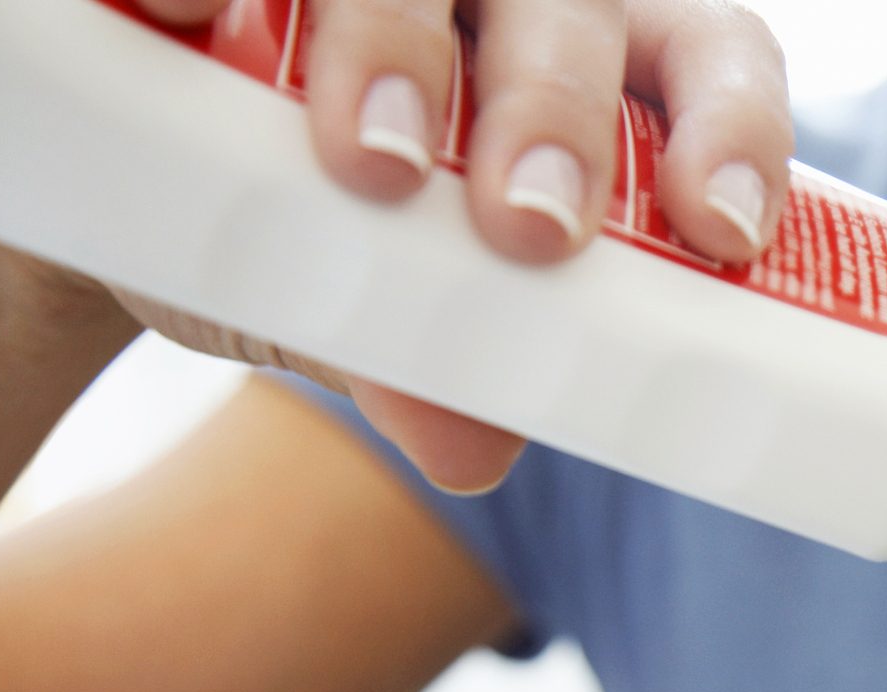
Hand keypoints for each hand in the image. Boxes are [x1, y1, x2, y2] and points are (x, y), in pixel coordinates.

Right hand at [0, 0, 794, 491]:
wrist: (152, 189)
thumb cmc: (335, 240)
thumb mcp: (388, 312)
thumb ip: (434, 365)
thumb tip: (470, 453)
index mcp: (600, 66)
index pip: (711, 61)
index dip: (734, 133)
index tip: (723, 232)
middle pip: (567, 17)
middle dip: (556, 118)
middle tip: (531, 230)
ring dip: (395, 49)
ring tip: (373, 163)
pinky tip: (195, 19)